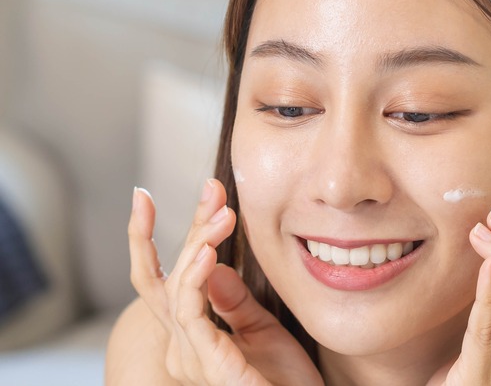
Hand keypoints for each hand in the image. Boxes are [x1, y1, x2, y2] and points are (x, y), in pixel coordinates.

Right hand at [128, 179, 323, 385]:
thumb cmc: (282, 380)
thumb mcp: (260, 329)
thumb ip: (234, 300)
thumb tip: (212, 262)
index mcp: (191, 334)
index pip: (163, 277)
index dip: (146, 237)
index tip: (143, 195)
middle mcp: (181, 345)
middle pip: (170, 274)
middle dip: (189, 226)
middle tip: (213, 188)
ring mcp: (190, 357)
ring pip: (178, 288)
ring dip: (198, 244)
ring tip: (220, 214)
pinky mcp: (208, 366)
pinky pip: (191, 314)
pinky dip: (195, 279)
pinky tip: (208, 252)